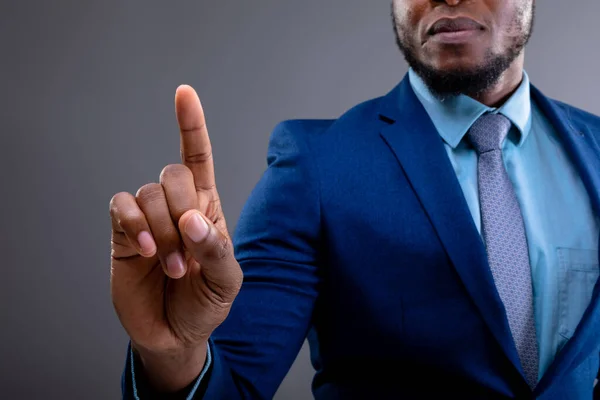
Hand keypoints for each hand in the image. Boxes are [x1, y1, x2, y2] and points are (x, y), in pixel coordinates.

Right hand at [109, 85, 242, 390]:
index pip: (199, 158)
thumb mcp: (226, 280)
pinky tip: (143, 249)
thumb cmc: (205, 302)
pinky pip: (121, 205)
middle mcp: (177, 205)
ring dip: (161, 230)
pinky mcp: (123, 231)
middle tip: (186, 254)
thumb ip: (215, 248)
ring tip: (170, 265)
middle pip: (174, 174)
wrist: (174, 333)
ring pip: (148, 192)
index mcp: (207, 208)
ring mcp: (148, 217)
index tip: (183, 93)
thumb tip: (192, 220)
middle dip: (181, 211)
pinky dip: (133, 223)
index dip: (191, 126)